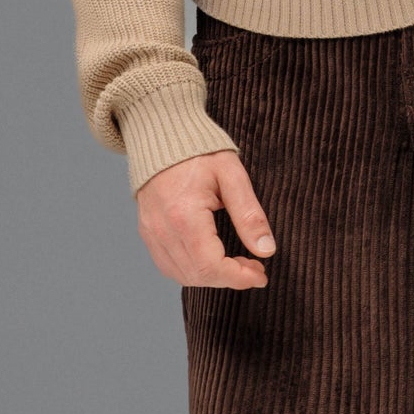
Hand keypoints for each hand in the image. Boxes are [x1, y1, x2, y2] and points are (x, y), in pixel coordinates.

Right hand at [136, 149, 276, 287]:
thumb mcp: (233, 176)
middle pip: (197, 275)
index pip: (211, 266)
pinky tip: (211, 260)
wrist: (162, 135)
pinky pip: (168, 266)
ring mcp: (151, 232)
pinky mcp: (148, 232)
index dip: (239, 278)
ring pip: (182, 275)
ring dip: (212, 277)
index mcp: (184, 216)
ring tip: (236, 263)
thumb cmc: (199, 151)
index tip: (262, 274)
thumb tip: (266, 250)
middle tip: (254, 266)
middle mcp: (162, 229)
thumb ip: (249, 215)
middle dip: (230, 278)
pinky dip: (192, 271)